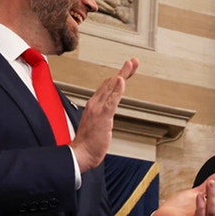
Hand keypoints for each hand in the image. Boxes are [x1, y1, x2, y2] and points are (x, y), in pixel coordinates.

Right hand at [70, 58, 137, 172]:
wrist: (80, 154)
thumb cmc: (89, 142)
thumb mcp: (98, 124)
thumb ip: (103, 115)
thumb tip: (109, 112)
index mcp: (94, 105)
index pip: (108, 86)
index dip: (119, 76)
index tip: (128, 68)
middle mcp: (95, 103)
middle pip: (110, 82)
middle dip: (124, 71)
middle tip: (134, 61)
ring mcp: (98, 109)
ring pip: (111, 87)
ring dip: (122, 74)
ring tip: (130, 64)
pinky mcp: (102, 116)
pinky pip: (111, 101)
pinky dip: (117, 90)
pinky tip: (122, 80)